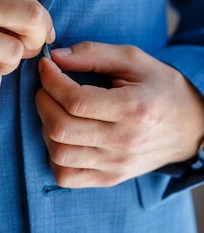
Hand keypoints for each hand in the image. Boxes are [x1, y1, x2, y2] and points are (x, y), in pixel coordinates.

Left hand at [36, 41, 203, 187]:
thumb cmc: (161, 88)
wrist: (192, 126)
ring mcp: (117, 165)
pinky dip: (54, 156)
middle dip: (43, 101)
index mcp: (134, 109)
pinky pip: (66, 176)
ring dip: (45, 127)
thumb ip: (93, 54)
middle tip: (47, 86)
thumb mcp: (134, 59)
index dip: (51, 80)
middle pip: (61, 128)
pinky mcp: (110, 178)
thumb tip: (55, 57)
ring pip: (59, 154)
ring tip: (55, 109)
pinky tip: (64, 135)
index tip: (47, 66)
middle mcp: (124, 141)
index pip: (75, 101)